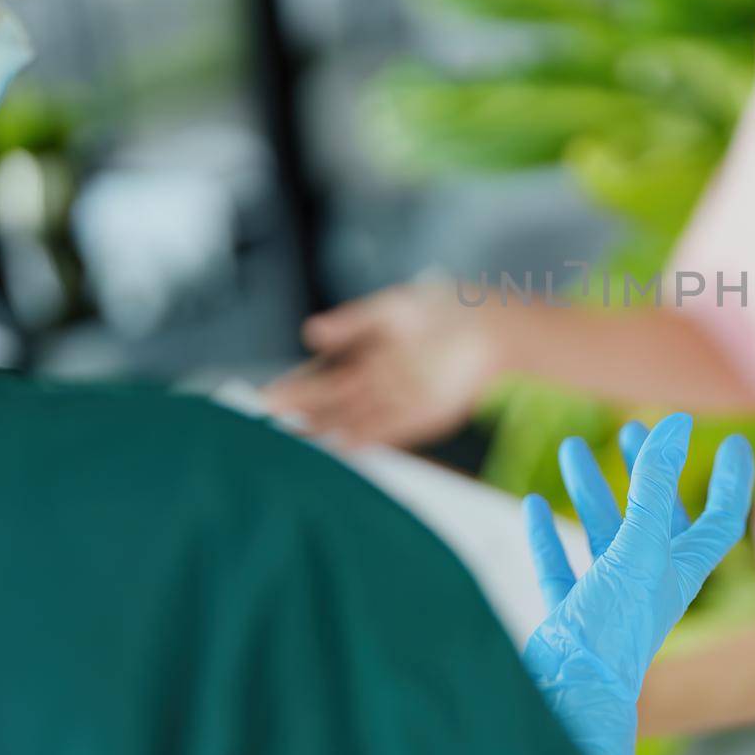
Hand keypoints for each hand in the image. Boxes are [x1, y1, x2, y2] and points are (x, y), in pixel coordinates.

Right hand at [263, 275, 502, 448]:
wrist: (492, 328)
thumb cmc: (445, 311)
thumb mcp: (393, 309)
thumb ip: (352, 322)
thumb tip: (310, 334)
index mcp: (363, 356)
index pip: (318, 377)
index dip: (291, 388)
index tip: (261, 398)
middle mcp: (375, 383)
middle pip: (328, 403)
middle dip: (296, 414)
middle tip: (262, 425)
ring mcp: (396, 401)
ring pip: (349, 420)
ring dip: (321, 433)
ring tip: (288, 442)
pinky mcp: (421, 415)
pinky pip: (384, 431)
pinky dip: (361, 439)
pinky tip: (337, 446)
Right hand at [522, 414, 754, 754]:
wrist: (571, 694)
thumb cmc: (614, 625)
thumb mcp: (638, 545)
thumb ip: (654, 485)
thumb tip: (675, 424)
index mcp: (680, 569)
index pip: (720, 519)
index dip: (730, 482)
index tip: (731, 443)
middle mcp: (650, 583)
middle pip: (657, 517)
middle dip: (646, 473)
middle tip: (631, 432)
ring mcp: (610, 601)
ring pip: (605, 536)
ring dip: (592, 493)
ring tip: (571, 450)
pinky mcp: (573, 617)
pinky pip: (563, 568)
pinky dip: (551, 536)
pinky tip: (534, 506)